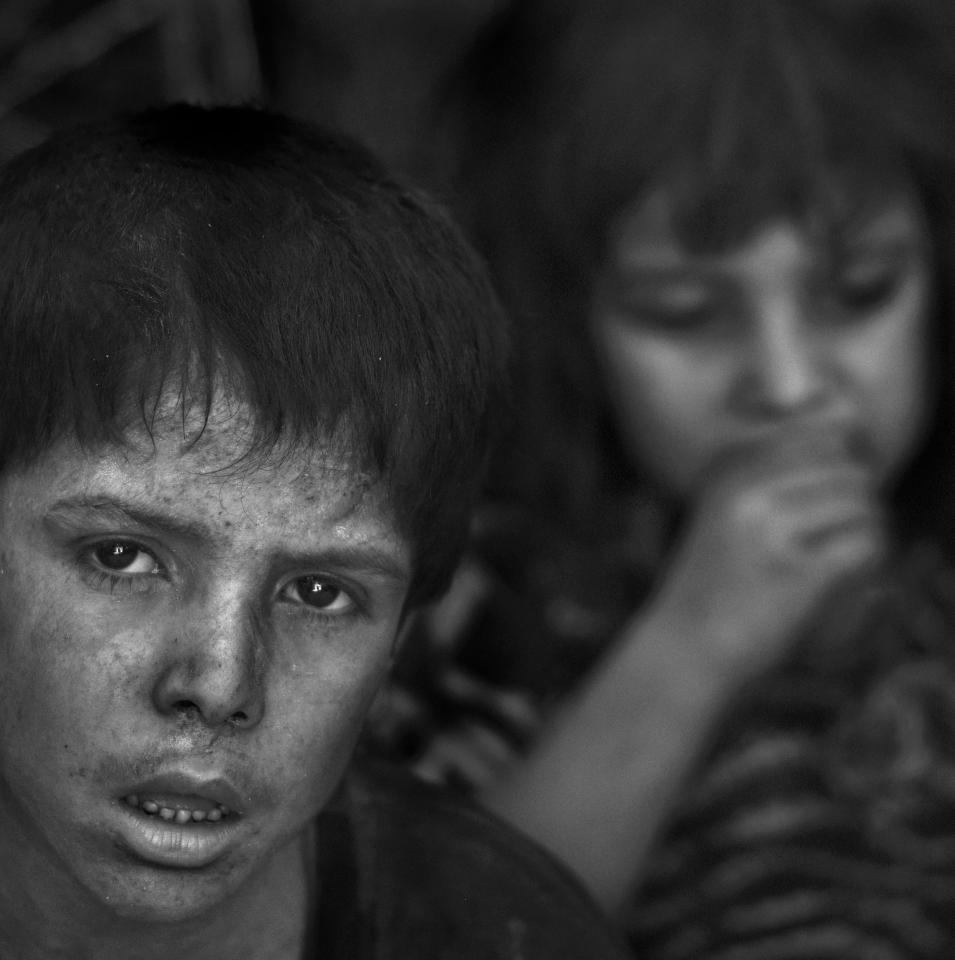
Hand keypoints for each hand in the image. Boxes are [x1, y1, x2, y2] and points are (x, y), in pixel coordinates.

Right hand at [646, 424, 885, 687]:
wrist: (682, 651)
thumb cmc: (710, 589)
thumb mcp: (725, 517)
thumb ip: (771, 482)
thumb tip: (847, 443)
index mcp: (729, 471)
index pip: (817, 440)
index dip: (838, 474)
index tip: (824, 513)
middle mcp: (748, 490)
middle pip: (848, 471)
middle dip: (858, 505)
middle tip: (838, 543)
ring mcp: (770, 528)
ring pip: (863, 507)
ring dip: (867, 536)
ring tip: (840, 566)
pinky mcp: (795, 571)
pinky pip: (866, 547)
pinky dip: (868, 568)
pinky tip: (844, 585)